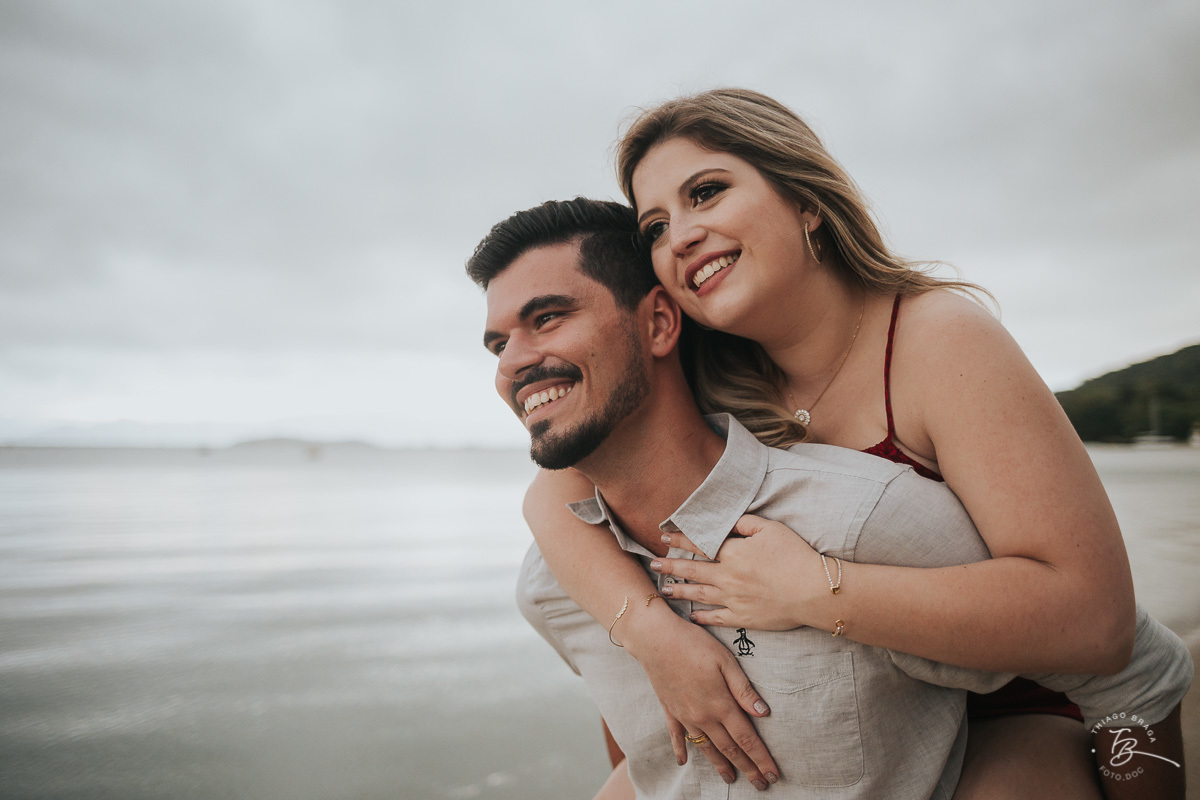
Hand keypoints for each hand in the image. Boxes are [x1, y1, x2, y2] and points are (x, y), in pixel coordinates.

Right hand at [623, 602, 780, 788]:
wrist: (655, 639)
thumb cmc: (694, 644)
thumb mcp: (725, 661)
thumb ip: (744, 689)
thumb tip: (763, 713)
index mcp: (720, 704)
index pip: (746, 739)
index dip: (761, 759)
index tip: (773, 774)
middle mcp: (702, 716)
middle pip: (729, 749)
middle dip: (747, 768)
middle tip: (761, 785)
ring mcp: (684, 716)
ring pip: (706, 748)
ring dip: (720, 765)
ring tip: (731, 779)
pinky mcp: (670, 710)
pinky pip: (676, 736)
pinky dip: (680, 750)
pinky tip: (683, 762)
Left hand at [652, 514, 826, 629]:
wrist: (813, 592)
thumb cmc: (795, 556)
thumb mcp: (771, 529)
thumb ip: (745, 523)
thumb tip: (726, 522)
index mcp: (733, 553)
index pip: (700, 544)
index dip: (680, 540)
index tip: (664, 538)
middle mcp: (728, 576)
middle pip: (692, 570)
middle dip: (670, 566)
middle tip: (652, 564)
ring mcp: (733, 599)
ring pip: (699, 594)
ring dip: (679, 590)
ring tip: (663, 588)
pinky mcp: (743, 617)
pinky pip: (716, 617)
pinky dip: (702, 617)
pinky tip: (691, 615)